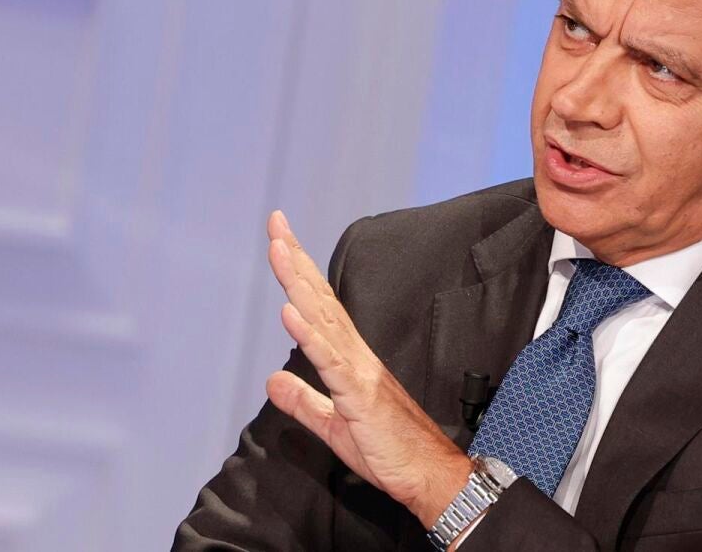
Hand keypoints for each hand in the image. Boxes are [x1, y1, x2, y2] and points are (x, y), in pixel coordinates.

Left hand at [262, 211, 472, 525]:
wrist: (428, 476)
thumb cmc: (390, 452)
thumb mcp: (333, 426)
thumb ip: (304, 401)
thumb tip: (272, 379)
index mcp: (350, 361)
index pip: (319, 308)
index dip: (298, 273)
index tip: (280, 241)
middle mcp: (356, 356)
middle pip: (320, 300)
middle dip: (295, 261)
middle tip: (275, 224)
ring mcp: (359, 372)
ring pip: (323, 320)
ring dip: (299, 284)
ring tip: (278, 251)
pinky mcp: (361, 395)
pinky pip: (331, 361)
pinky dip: (310, 336)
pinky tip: (291, 314)